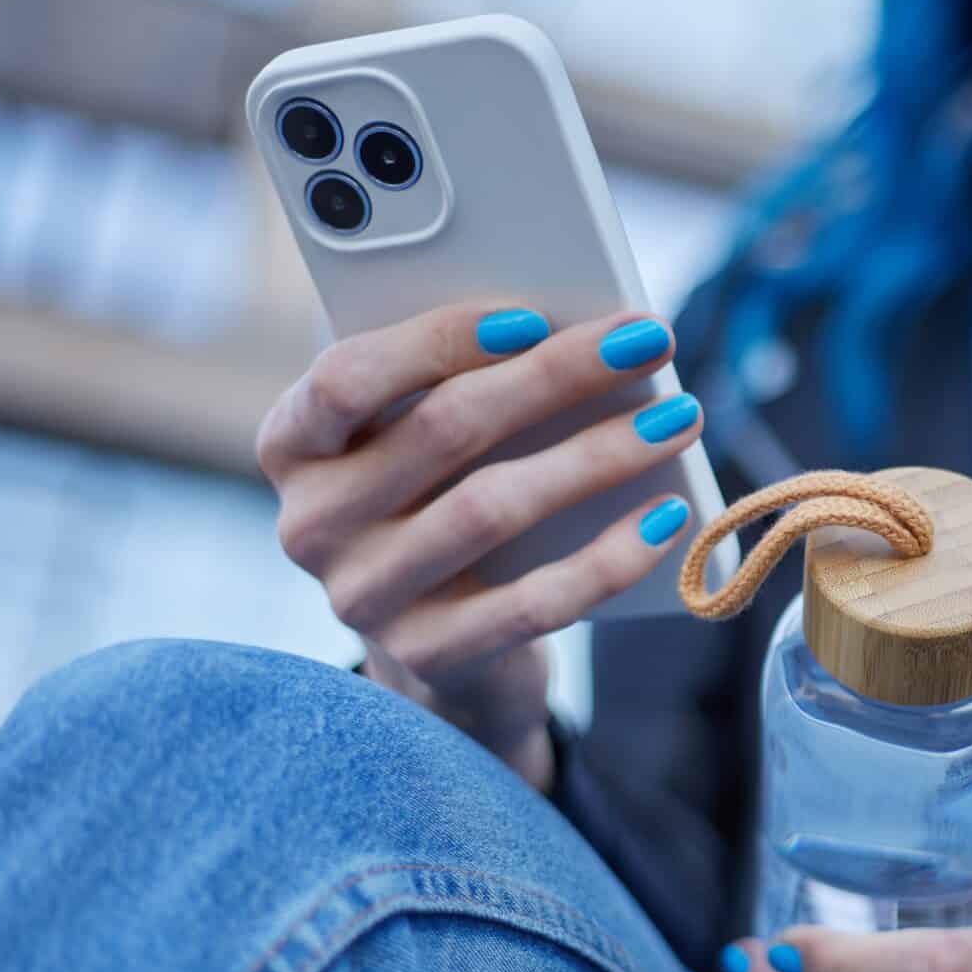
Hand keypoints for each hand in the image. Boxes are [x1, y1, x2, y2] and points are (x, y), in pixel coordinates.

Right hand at [258, 304, 702, 788]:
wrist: (439, 650)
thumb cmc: (438, 502)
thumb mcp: (422, 441)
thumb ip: (459, 382)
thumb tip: (578, 331)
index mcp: (292, 446)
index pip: (347, 378)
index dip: (440, 340)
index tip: (536, 314)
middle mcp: (310, 525)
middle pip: (445, 430)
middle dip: (559, 375)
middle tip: (649, 337)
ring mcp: (365, 598)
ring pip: (496, 508)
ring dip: (601, 454)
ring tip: (679, 416)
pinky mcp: (433, 657)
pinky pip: (537, 602)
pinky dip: (612, 554)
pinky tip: (667, 514)